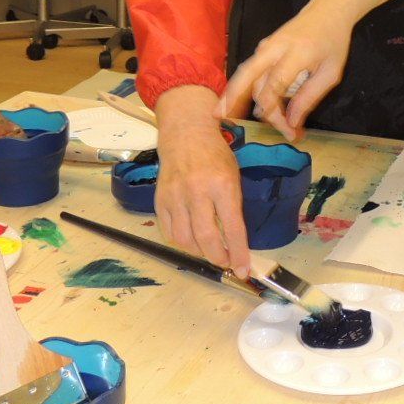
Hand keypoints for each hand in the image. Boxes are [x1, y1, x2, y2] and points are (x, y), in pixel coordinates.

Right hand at [155, 86, 251, 276]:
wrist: (185, 134)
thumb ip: (233, 208)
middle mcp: (197, 192)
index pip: (232, 227)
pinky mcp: (160, 201)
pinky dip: (182, 242)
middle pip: (206, 238)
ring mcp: (175, 197)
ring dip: (199, 252)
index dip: (238, 253)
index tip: (242, 269)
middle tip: (225, 262)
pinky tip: (191, 238)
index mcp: (222, 185)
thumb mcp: (233, 177)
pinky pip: (170, 232)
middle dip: (218, 257)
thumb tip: (236, 242)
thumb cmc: (215, 155)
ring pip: (185, 240)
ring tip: (209, 249)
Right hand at [217, 0, 355, 140]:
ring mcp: (266, 46)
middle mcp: (274, 48)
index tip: (289, 131)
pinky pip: (250, 70)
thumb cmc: (332, 43)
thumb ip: (309, 97)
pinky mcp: (262, 47)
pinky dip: (243, 86)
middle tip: (218, 117)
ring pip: (246, 74)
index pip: (274, 86)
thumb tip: (292, 122)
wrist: (327, 11)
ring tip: (224, 115)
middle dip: (232, 97)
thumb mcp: (330, 73)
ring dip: (237, 95)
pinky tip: (235, 101)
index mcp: (295, 53)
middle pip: (247, 75)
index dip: (276, 113)